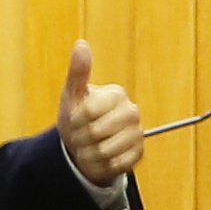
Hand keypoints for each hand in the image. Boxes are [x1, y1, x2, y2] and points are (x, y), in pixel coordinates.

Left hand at [59, 41, 145, 189]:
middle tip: (80, 136)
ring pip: (104, 151)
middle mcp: (131, 112)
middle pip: (96, 132)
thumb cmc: (78, 118)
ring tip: (88, 147)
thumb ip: (78, 72)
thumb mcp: (72, 95)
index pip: (89, 111)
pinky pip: (114, 165)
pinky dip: (100, 165)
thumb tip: (81, 44)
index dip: (75, 121)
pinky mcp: (138, 153)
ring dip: (88, 154)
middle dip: (80, 138)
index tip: (74, 120)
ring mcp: (137, 133)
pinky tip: (99, 158)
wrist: (84, 147)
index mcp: (116, 94)